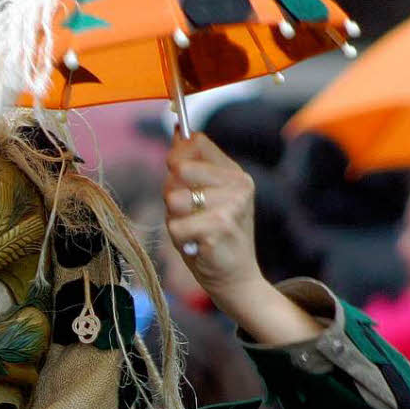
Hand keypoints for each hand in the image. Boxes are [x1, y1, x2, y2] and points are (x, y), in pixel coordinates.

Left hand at [164, 130, 261, 302]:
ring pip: (172, 199)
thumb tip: (178, 129)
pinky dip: (179, 239)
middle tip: (189, 213)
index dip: (176, 155)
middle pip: (178, 167)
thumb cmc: (214, 236)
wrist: (236, 278)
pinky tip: (197, 245)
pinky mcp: (218, 228)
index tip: (178, 176)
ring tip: (195, 231)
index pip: (196, 141)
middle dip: (172, 191)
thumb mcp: (208, 196)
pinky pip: (174, 225)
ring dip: (175, 219)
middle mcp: (238, 185)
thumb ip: (193, 166)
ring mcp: (230, 205)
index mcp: (235, 173)